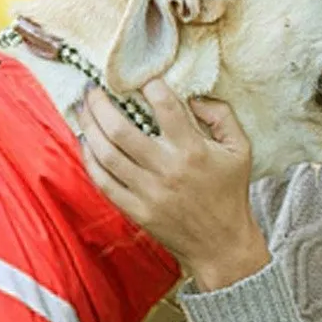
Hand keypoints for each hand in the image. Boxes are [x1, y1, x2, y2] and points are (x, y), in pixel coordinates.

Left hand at [80, 79, 270, 290]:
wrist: (221, 245)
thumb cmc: (230, 193)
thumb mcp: (240, 149)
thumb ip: (222, 115)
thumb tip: (194, 95)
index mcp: (193, 150)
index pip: (165, 107)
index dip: (149, 85)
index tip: (140, 76)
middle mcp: (167, 170)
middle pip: (120, 129)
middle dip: (101, 104)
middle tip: (92, 88)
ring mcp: (148, 193)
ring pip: (106, 154)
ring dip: (89, 127)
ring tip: (81, 109)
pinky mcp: (136, 211)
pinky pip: (103, 182)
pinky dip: (90, 160)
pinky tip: (86, 142)